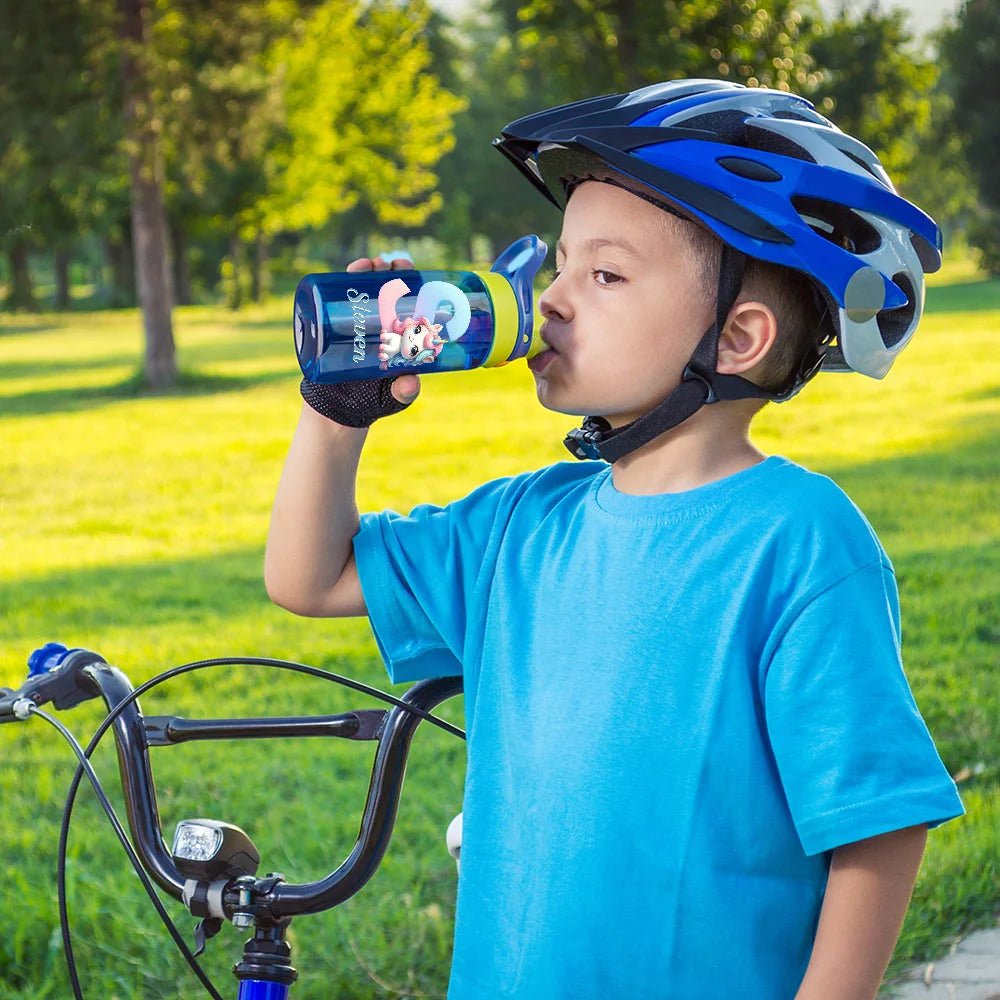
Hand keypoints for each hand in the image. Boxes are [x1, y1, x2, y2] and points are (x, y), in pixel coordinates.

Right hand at [300, 253, 421, 426]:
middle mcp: (382, 325)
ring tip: (373, 264)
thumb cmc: (371, 401)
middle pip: (390, 291)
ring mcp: (359, 322)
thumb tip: (411, 383)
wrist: (336, 408)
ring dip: (371, 270)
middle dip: (393, 272)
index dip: (416, 287)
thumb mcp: (392, 398)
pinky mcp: (337, 323)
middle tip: (395, 265)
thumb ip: (403, 392)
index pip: (411, 306)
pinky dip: (347, 280)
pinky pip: (342, 297)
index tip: (418, 276)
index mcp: (401, 338)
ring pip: (367, 289)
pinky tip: (354, 269)